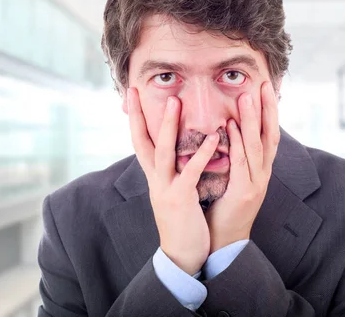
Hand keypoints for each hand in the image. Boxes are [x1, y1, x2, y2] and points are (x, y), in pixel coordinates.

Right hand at [127, 88, 218, 274]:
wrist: (182, 255)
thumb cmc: (182, 222)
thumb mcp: (171, 192)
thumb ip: (171, 171)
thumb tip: (174, 149)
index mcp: (154, 177)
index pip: (140, 141)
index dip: (134, 118)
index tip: (130, 95)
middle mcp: (155, 180)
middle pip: (143, 142)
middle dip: (141, 115)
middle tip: (138, 90)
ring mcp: (166, 189)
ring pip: (163, 152)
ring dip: (168, 126)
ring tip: (175, 101)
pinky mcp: (181, 200)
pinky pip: (191, 172)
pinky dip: (201, 154)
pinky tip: (214, 137)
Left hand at [206, 81, 279, 252]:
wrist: (225, 241)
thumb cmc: (225, 207)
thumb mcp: (235, 178)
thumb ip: (236, 157)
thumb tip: (229, 130)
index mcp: (261, 169)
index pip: (270, 134)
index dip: (270, 111)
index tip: (266, 87)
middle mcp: (263, 174)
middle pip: (269, 135)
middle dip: (267, 109)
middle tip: (263, 84)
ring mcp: (255, 184)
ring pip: (257, 146)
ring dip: (253, 120)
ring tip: (247, 96)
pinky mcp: (242, 193)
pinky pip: (241, 164)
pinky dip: (238, 143)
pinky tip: (232, 126)